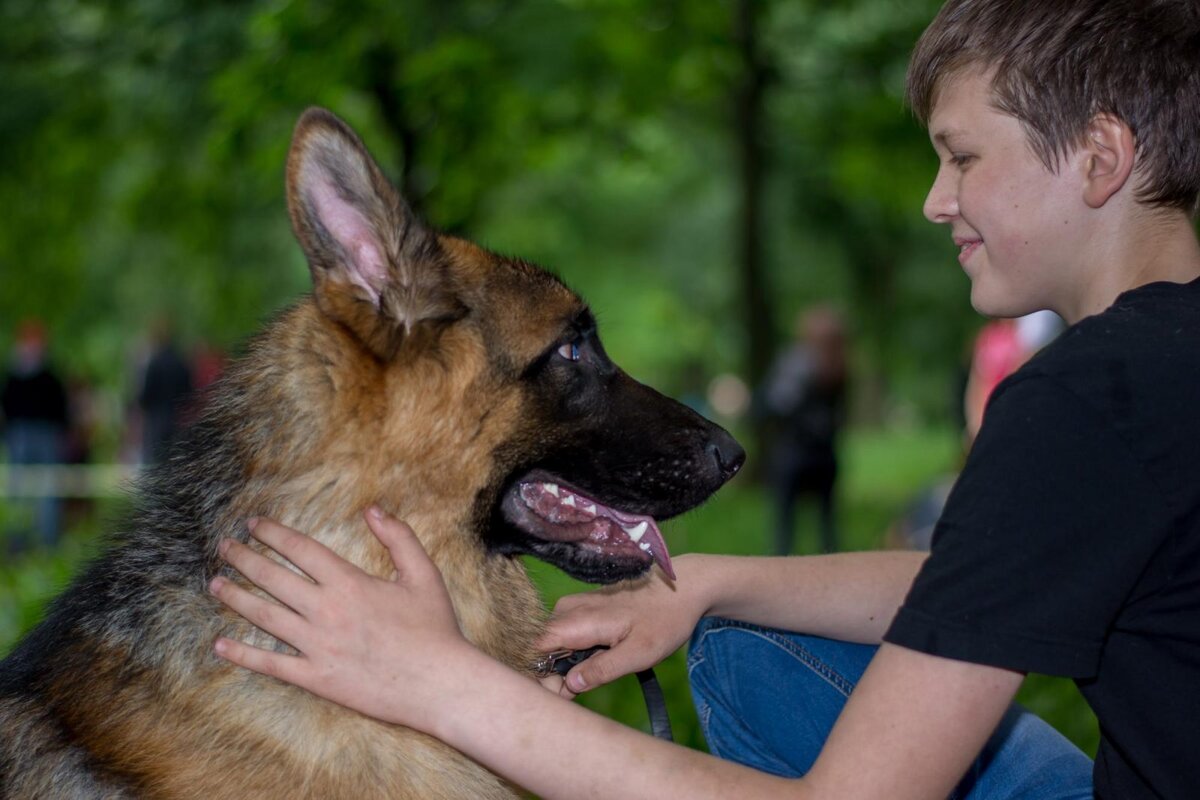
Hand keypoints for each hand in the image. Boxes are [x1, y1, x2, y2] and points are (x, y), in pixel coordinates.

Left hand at [209, 507, 473, 731]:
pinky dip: (243, 655)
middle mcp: (326, 611)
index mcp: (349, 582)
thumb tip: (373, 509)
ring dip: (236, 598)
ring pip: (265, 617)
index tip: (253, 525)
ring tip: (215, 584)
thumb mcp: (424, 574)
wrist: (438, 683)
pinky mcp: (316, 678)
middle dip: (244, 559)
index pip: (300, 550)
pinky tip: (221, 645)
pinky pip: (271, 664)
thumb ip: (398, 537)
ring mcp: (317, 646)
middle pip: (273, 578)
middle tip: (223, 547)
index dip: (274, 534)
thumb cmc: (435, 628)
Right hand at [537, 554, 711, 695]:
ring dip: (567, 665)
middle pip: (541, 650)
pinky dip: (576, 652)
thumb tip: (569, 685)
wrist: (681, 588)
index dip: (542, 677)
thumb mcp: (638, 654)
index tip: (565, 695)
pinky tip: (600, 656)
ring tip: (598, 671)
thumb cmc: (663, 620)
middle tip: (586, 689)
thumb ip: (602, 670)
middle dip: (555, 675)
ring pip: (553, 643)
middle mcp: (567, 610)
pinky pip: (565, 634)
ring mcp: (574, 607)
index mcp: (577, 620)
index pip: (534, 651)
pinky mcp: (582, 608)